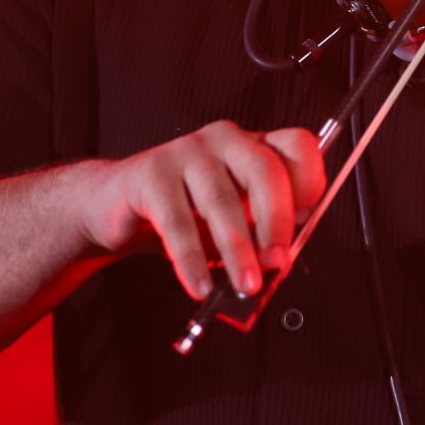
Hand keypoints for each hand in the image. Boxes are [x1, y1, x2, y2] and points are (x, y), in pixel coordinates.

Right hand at [75, 120, 325, 300]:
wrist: (115, 206)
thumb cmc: (182, 212)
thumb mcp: (230, 221)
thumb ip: (259, 232)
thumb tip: (281, 260)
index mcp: (252, 146)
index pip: (297, 145)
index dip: (309, 180)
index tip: (308, 219)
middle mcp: (224, 140)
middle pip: (264, 170)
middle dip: (275, 221)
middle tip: (276, 262)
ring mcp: (187, 151)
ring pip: (221, 201)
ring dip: (236, 249)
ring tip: (242, 284)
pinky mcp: (151, 172)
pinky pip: (177, 222)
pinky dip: (192, 260)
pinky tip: (199, 285)